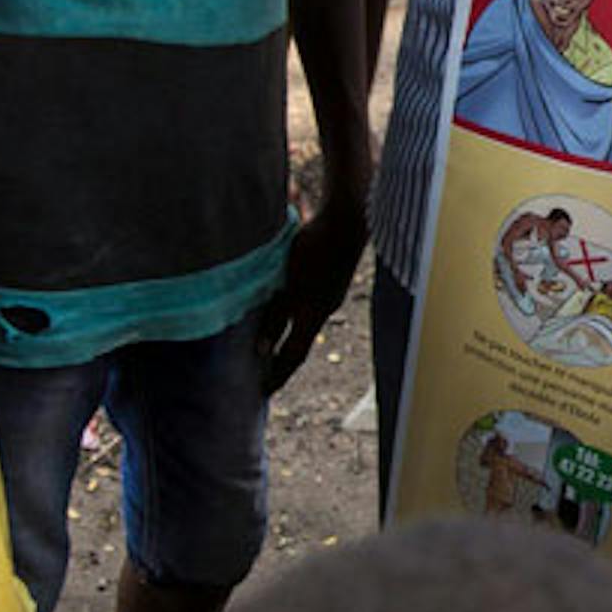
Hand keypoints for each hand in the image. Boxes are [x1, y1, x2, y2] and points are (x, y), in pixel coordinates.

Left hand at [256, 200, 367, 392]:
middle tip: (266, 371)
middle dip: (283, 357)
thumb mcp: (289, 286)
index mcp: (314, 314)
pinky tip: (288, 305)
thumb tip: (262, 349)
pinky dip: (295, 312)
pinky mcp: (331, 276)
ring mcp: (330, 291)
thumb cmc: (316, 250)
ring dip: (288, 333)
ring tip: (271, 342)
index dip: (278, 374)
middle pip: (301, 340)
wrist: (348, 220)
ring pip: (304, 319)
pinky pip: (309, 302)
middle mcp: (324, 307)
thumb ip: (276, 316)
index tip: (264, 392)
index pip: (294, 354)